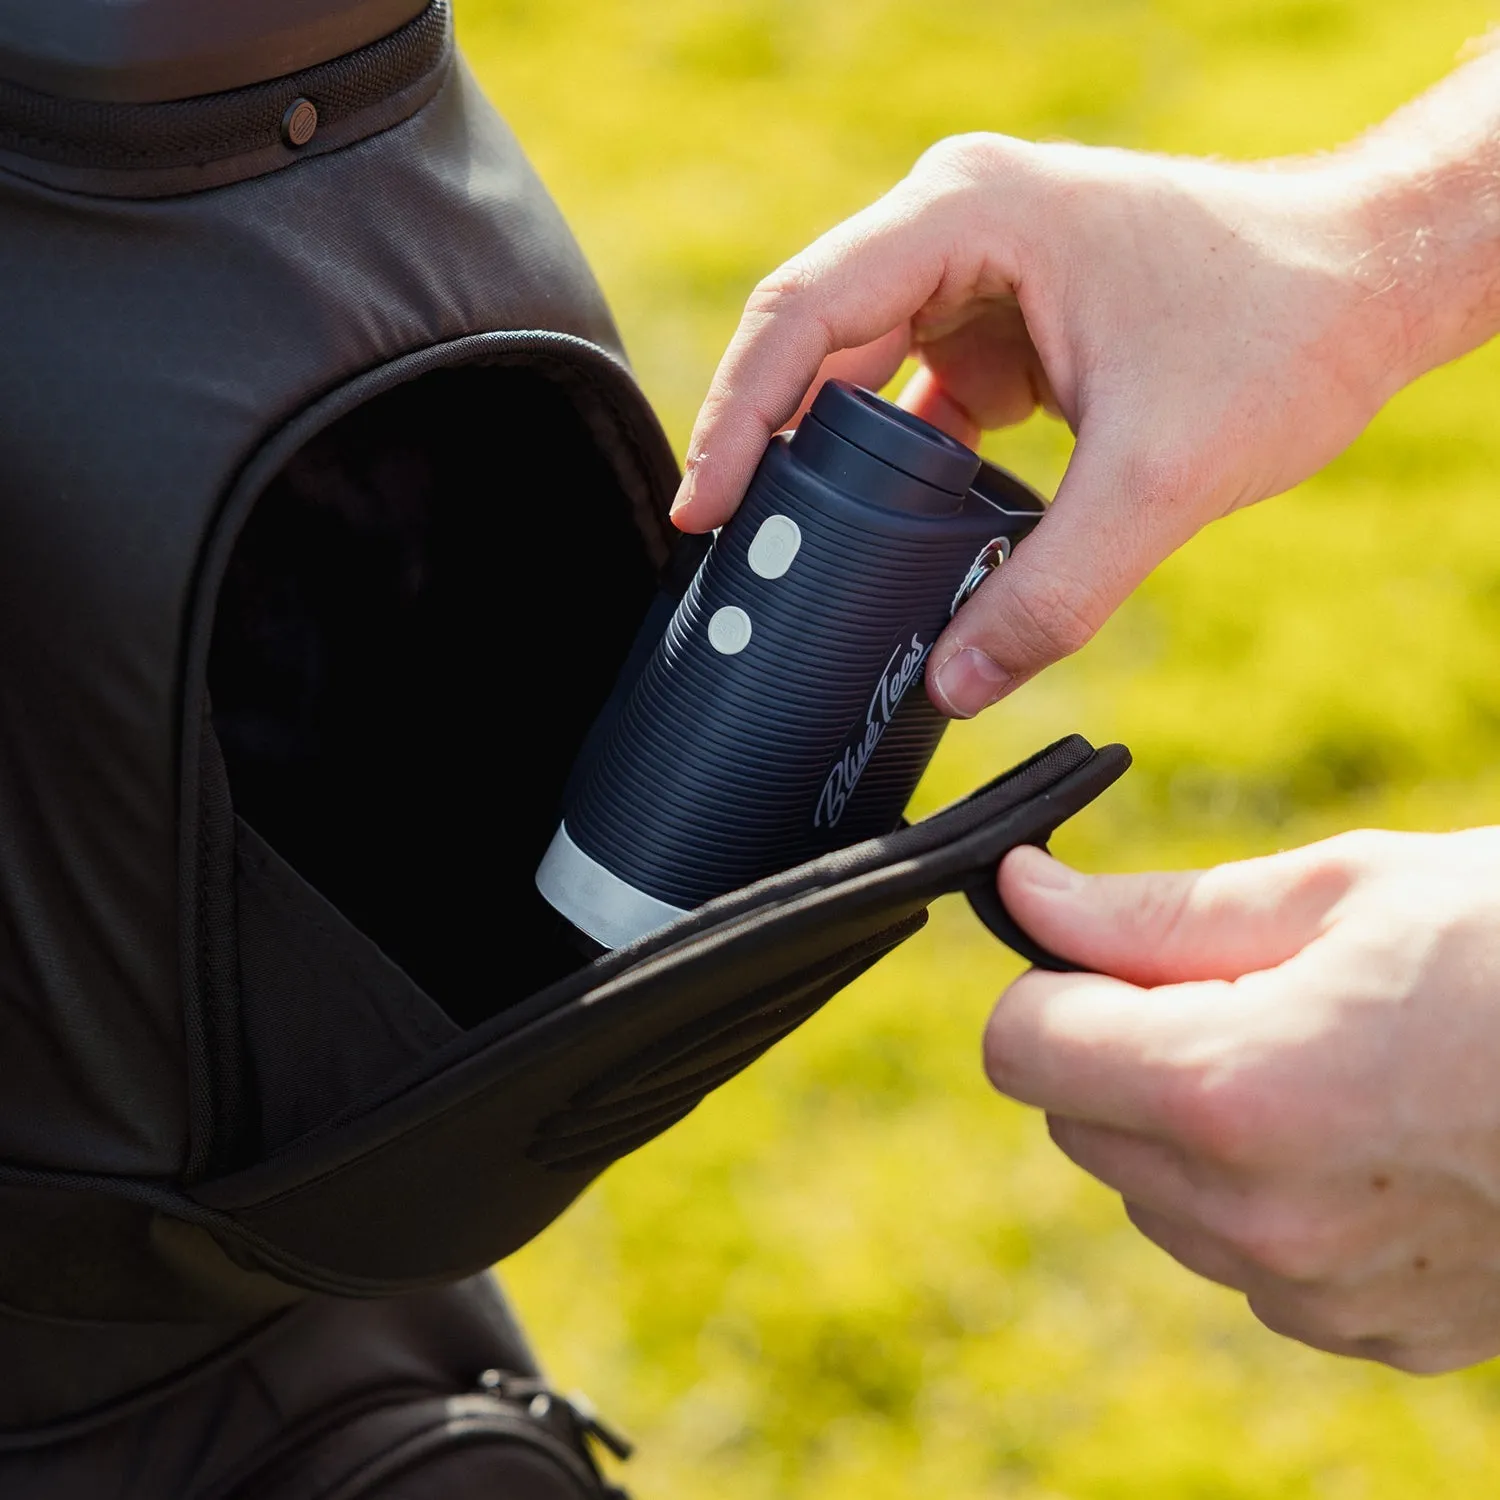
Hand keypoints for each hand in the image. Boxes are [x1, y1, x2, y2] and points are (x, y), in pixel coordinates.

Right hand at [670, 135, 1413, 717]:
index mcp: (970, 216)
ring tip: (786, 560)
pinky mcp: (1003, 328)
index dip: (737, 417)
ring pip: (854, 375)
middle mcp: (956, 228)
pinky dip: (891, 474)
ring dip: (825, 467)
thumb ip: (1053, 592)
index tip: (707, 515)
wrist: (1375, 281)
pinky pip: (911, 402)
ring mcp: (977, 276)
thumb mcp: (1161, 476)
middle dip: (766, 450)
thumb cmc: (1284, 328)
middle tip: (731, 558)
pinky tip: (878, 544)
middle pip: (812, 342)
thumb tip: (958, 684)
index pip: (803, 314)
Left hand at [985, 832, 1499, 1371]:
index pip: (1022, 1047)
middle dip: (1119, 1048)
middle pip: (1078, 1123)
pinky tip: (1362, 1129)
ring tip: (1318, 1052)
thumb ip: (1153, 912)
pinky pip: (1247, 1257)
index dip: (1050, 983)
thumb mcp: (1345, 891)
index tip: (1105, 951)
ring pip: (1154, 1195)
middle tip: (1238, 988)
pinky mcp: (1378, 1331)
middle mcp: (1259, 1219)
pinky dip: (1262, 1192)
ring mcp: (1321, 1292)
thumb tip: (1025, 893)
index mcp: (1231, 1093)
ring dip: (1185, 1123)